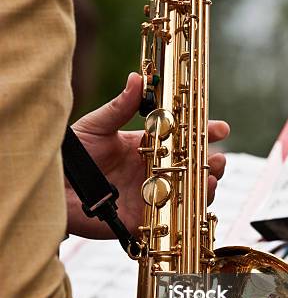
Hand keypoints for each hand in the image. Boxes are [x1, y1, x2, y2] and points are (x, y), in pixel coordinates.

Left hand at [66, 73, 229, 238]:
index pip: (182, 139)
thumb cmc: (73, 153)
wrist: (54, 186)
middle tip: (219, 158)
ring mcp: (150, 196)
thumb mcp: (98, 125)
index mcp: (146, 148)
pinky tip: (194, 200)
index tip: (222, 129)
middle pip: (192, 168)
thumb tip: (138, 78)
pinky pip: (170, 218)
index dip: (204, 134)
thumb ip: (120, 106)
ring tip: (210, 177)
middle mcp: (153, 172)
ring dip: (204, 186)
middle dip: (211, 164)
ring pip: (188, 193)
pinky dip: (186, 211)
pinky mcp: (142, 220)